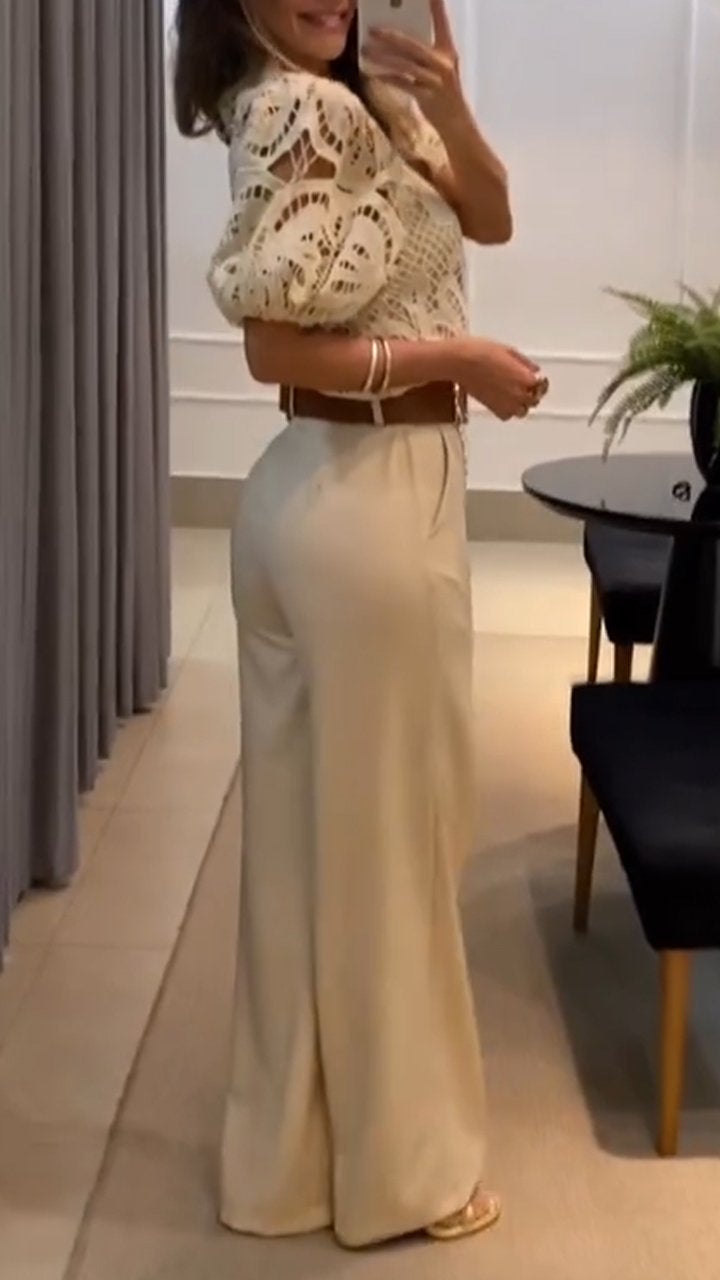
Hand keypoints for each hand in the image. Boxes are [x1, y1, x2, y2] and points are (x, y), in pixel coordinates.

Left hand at [361, 0, 465, 132]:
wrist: (456, 122)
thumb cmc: (444, 91)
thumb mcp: (441, 66)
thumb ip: (426, 51)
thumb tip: (401, 37)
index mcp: (448, 50)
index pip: (441, 21)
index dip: (436, 5)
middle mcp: (443, 63)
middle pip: (413, 45)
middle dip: (391, 36)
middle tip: (372, 28)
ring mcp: (435, 80)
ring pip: (405, 65)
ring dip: (383, 57)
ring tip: (366, 50)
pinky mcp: (427, 97)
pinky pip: (403, 84)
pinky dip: (387, 77)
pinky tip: (374, 73)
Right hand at [456, 338, 548, 420]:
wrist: (459, 361)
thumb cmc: (480, 351)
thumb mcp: (508, 350)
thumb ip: (524, 362)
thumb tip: (534, 369)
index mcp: (525, 377)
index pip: (542, 385)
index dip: (539, 380)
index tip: (536, 377)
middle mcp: (518, 394)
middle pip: (534, 400)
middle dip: (531, 393)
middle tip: (525, 385)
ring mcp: (506, 404)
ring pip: (522, 411)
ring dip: (521, 404)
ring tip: (514, 394)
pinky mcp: (492, 409)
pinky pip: (507, 416)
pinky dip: (508, 410)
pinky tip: (504, 400)